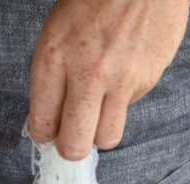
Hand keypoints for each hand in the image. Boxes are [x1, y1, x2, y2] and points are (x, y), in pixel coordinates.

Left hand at [28, 0, 189, 159]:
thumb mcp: (59, 28)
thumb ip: (55, 73)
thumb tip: (54, 115)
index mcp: (54, 57)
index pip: (42, 123)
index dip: (46, 135)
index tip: (51, 131)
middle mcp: (86, 74)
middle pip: (75, 145)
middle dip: (72, 148)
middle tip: (74, 137)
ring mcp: (120, 80)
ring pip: (107, 138)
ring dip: (101, 131)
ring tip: (101, 109)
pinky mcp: (147, 81)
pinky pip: (130, 109)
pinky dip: (124, 99)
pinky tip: (124, 71)